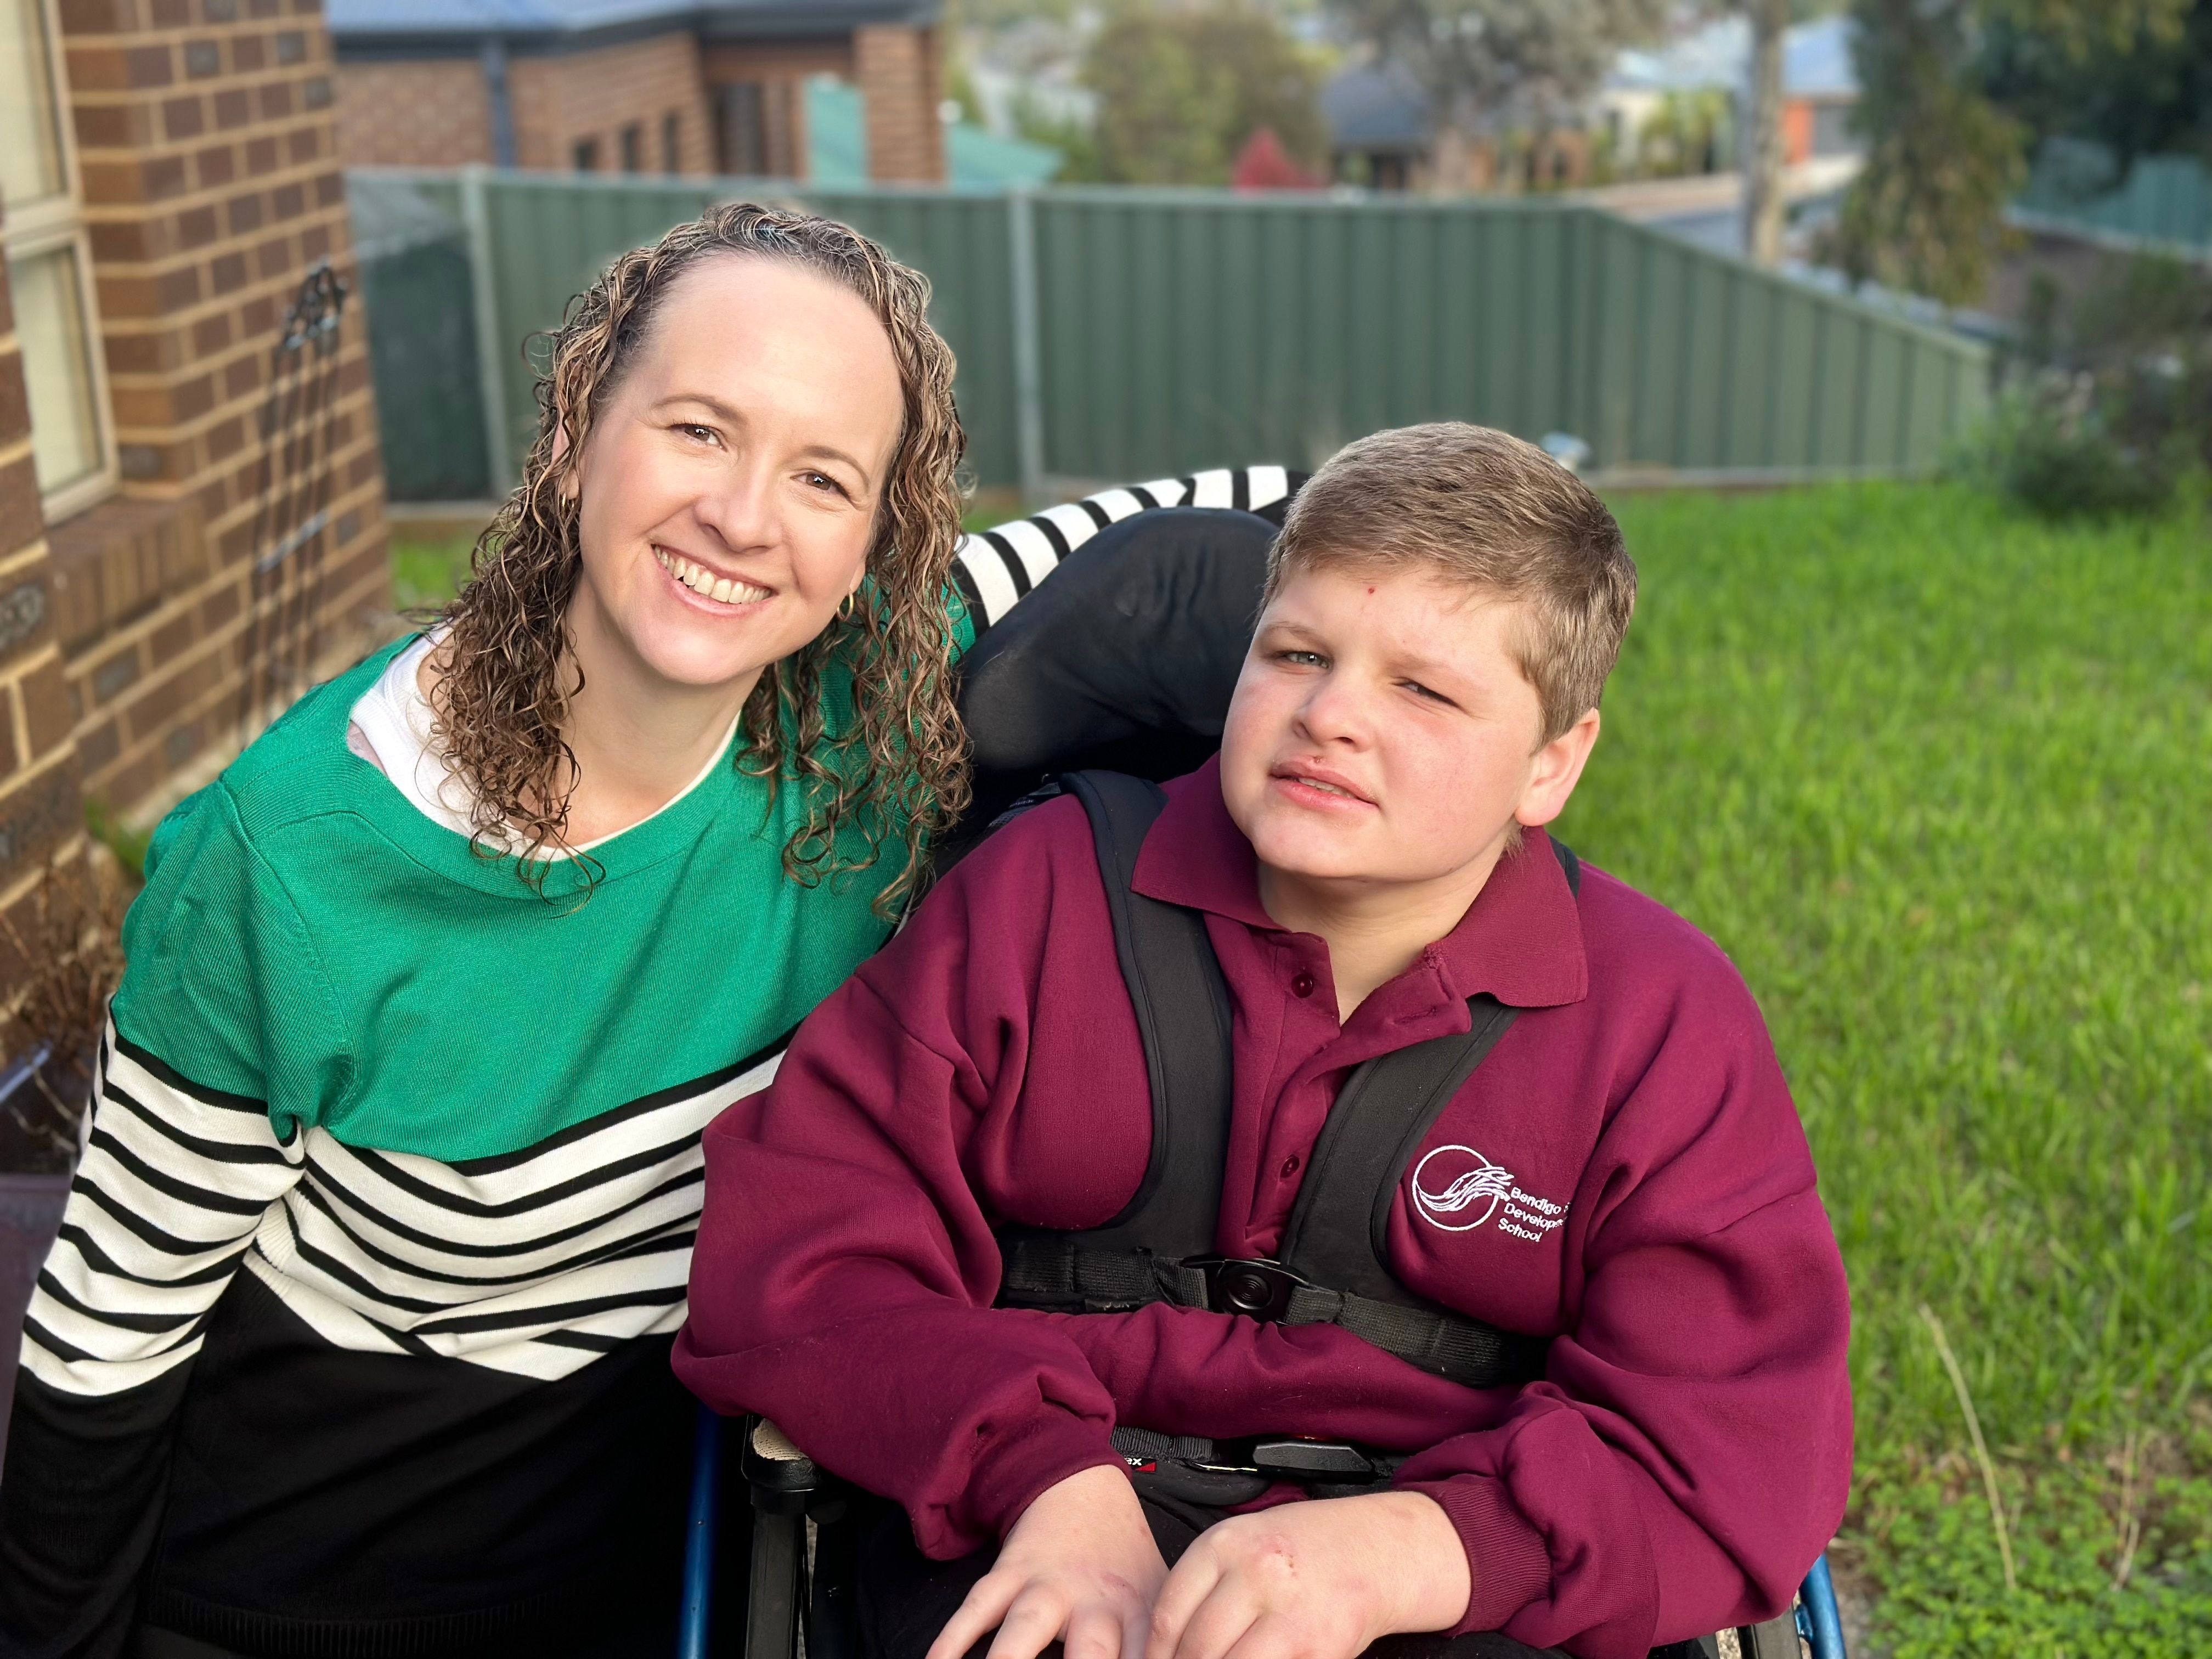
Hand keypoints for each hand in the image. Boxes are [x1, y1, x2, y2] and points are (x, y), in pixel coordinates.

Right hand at [927, 1464, 1168, 1658]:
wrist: (1086, 1489)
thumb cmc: (1126, 1564)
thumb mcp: (1161, 1601)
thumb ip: (1165, 1646)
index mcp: (1140, 1616)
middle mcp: (1095, 1602)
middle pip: (1090, 1657)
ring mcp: (1048, 1585)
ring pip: (1023, 1631)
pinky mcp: (1010, 1572)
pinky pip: (976, 1608)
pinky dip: (953, 1638)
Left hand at [1146, 1492, 1470, 1658]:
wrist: (1377, 1548)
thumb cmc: (1302, 1548)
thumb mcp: (1244, 1545)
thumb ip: (1204, 1586)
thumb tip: (1162, 1646)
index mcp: (1226, 1544)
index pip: (1169, 1613)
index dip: (1155, 1654)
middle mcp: (1255, 1573)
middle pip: (1196, 1647)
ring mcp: (1289, 1611)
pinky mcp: (1318, 1645)